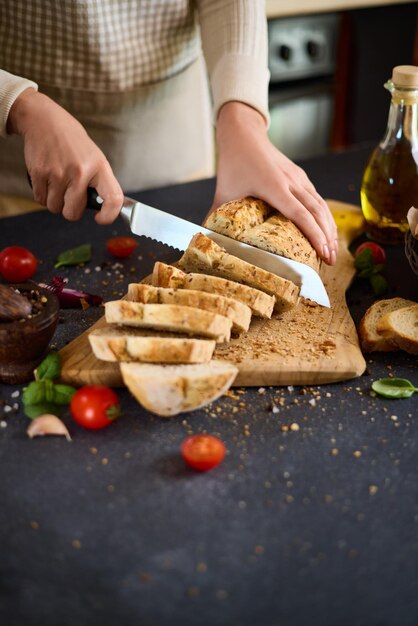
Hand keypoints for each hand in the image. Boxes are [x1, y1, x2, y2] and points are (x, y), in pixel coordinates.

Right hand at [7, 88, 122, 223]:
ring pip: (55, 208)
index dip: (109, 215)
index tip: (100, 218)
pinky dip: (43, 195)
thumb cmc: (71, 141)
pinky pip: (40, 200)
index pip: (113, 199)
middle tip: (70, 197)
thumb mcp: (94, 156)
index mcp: (99, 167)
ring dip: (55, 202)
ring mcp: (58, 173)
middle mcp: (80, 172)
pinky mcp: (39, 173)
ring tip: (58, 184)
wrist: (44, 120)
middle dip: (71, 210)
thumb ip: (98, 181)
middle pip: (73, 213)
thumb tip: (102, 207)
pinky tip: (47, 180)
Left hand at [210, 102, 338, 264]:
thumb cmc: (233, 162)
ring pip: (321, 205)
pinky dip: (324, 215)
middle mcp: (291, 182)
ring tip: (333, 250)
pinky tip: (327, 230)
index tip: (322, 253)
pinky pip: (317, 198)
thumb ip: (215, 216)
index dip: (314, 235)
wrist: (244, 133)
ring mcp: (299, 178)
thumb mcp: (223, 191)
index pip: (301, 215)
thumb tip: (205, 238)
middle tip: (331, 260)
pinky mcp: (300, 176)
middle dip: (327, 238)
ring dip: (330, 228)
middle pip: (317, 212)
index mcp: (274, 187)